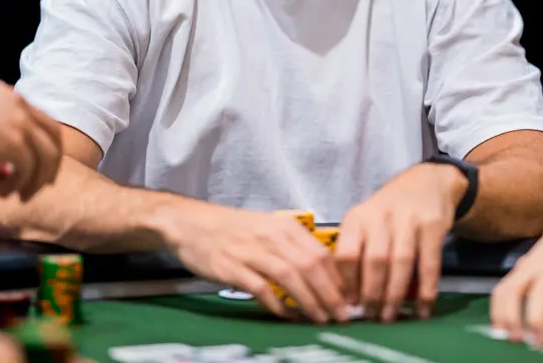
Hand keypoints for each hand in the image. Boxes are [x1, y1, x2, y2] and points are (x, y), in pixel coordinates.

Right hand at [0, 79, 62, 199]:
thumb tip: (5, 178)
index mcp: (13, 98)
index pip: (44, 122)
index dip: (46, 146)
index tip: (40, 166)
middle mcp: (23, 107)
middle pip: (54, 139)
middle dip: (51, 165)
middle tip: (42, 185)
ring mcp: (22, 123)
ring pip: (47, 156)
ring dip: (36, 180)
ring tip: (21, 196)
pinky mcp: (15, 142)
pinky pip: (29, 168)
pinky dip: (22, 184)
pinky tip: (5, 194)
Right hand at [158, 200, 348, 323]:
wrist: (191, 223)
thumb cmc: (233, 230)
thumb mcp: (269, 230)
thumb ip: (294, 249)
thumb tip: (324, 276)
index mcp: (285, 227)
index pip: (322, 253)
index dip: (340, 278)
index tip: (351, 298)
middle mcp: (272, 236)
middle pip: (311, 266)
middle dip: (331, 293)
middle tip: (343, 315)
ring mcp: (252, 252)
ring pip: (290, 276)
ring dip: (310, 300)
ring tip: (322, 319)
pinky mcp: (232, 267)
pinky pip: (261, 288)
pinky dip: (277, 304)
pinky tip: (287, 316)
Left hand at [334, 161, 465, 321]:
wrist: (427, 182)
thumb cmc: (389, 211)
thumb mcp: (365, 222)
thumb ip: (356, 252)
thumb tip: (347, 297)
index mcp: (358, 218)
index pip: (346, 255)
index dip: (347, 284)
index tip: (350, 306)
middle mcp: (381, 216)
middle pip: (374, 262)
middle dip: (372, 295)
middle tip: (372, 317)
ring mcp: (409, 219)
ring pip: (400, 263)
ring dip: (395, 295)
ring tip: (390, 317)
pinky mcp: (433, 225)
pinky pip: (429, 263)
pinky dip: (426, 289)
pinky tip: (422, 308)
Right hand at [490, 208, 542, 346]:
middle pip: (540, 292)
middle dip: (538, 321)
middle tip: (542, 343)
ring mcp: (534, 262)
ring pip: (512, 289)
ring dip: (510, 317)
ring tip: (516, 338)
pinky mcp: (522, 265)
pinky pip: (503, 288)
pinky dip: (499, 309)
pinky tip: (502, 327)